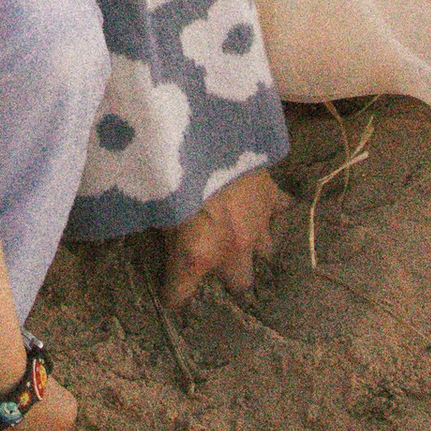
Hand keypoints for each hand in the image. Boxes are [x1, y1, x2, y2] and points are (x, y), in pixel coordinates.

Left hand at [160, 165, 288, 309]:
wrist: (206, 132)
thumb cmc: (167, 171)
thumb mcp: (150, 205)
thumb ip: (156, 227)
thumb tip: (151, 231)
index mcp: (195, 257)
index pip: (180, 295)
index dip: (173, 297)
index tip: (170, 297)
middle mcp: (232, 249)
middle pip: (240, 282)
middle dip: (226, 276)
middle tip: (212, 261)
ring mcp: (258, 224)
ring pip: (265, 252)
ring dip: (251, 246)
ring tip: (238, 233)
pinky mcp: (272, 196)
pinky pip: (281, 211)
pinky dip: (272, 210)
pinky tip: (261, 203)